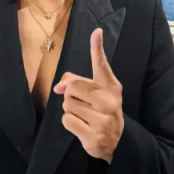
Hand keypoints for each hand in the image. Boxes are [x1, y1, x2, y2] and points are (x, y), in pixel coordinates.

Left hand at [53, 28, 123, 162]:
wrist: (115, 141)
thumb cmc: (100, 110)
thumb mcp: (95, 94)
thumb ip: (76, 82)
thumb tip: (58, 88)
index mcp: (111, 86)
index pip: (102, 65)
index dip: (97, 47)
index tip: (97, 32)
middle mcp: (110, 101)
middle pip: (74, 87)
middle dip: (70, 95)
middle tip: (82, 103)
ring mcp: (103, 119)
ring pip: (68, 105)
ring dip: (70, 110)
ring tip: (83, 116)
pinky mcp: (94, 136)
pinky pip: (67, 120)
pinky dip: (69, 123)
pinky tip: (82, 127)